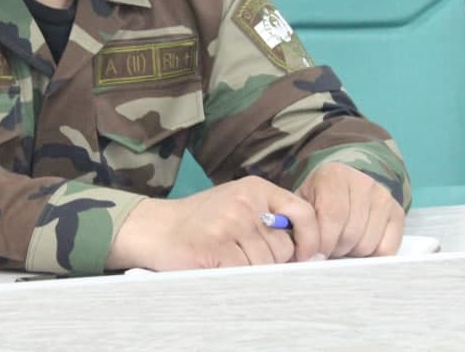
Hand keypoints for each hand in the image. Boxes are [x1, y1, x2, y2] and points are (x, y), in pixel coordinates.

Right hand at [107, 176, 320, 270]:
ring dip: (249, 271)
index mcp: (255, 188)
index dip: (309, 239)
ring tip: (225, 259)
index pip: (303, 213)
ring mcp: (230, 223)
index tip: (304, 256)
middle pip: (284, 248)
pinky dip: (233, 277)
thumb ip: (270, 220)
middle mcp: (245, 202)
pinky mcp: (216, 246)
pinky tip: (217, 265)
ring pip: (265, 265)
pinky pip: (244, 274)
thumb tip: (309, 252)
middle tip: (243, 256)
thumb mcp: (237, 206)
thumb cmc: (200, 221)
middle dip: (271, 261)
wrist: (155, 228)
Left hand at [298, 162, 404, 257]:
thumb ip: (300, 224)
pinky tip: (360, 246)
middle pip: (351, 233)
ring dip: (353, 253)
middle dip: (336, 249)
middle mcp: (363, 182)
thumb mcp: (303, 203)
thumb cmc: (319, 199)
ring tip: (343, 244)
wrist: (345, 186)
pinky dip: (372, 256)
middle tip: (328, 248)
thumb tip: (303, 256)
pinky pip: (387, 249)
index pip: (333, 216)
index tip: (315, 253)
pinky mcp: (397, 212)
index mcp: (334, 175)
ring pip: (368, 244)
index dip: (323, 241)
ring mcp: (383, 196)